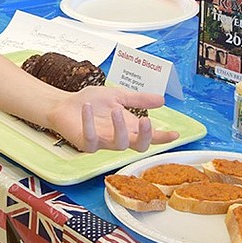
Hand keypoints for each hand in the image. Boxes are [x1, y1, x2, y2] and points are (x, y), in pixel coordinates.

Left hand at [49, 86, 176, 152]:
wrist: (65, 105)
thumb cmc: (93, 102)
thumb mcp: (118, 96)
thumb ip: (138, 100)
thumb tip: (162, 99)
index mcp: (129, 127)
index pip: (149, 136)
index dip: (162, 137)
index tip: (175, 134)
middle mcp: (118, 137)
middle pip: (139, 146)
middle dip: (145, 136)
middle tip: (145, 121)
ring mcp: (103, 142)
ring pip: (118, 144)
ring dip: (120, 127)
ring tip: (116, 110)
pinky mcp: (86, 143)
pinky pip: (91, 137)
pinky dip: (89, 122)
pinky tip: (88, 107)